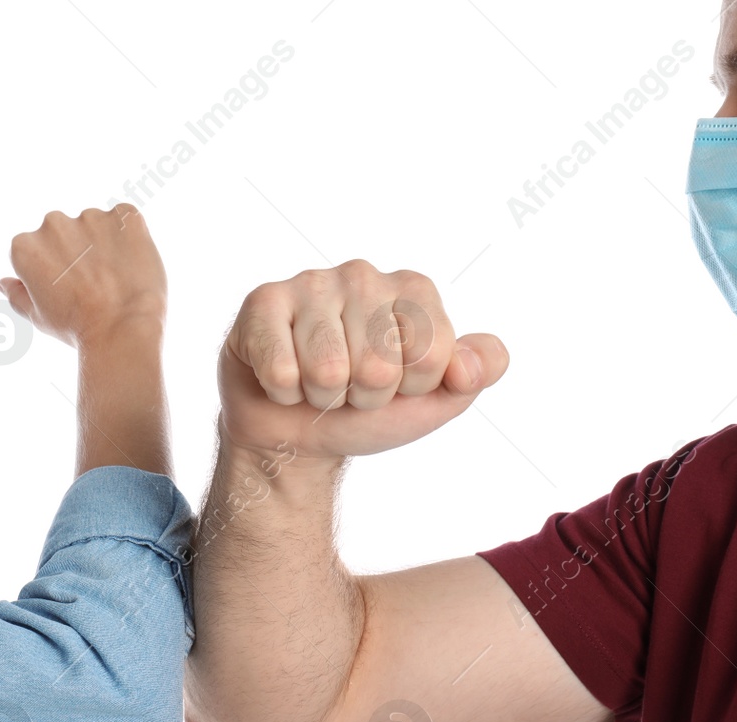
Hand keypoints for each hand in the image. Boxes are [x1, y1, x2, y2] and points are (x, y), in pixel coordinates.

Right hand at [0, 204, 166, 348]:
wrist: (122, 329)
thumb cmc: (77, 328)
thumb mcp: (38, 317)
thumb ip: (17, 295)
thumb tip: (3, 283)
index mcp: (24, 246)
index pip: (35, 250)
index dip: (53, 273)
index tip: (67, 291)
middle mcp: (53, 223)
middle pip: (63, 234)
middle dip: (76, 253)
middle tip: (92, 285)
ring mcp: (90, 216)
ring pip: (94, 226)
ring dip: (102, 245)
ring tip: (114, 278)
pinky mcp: (125, 216)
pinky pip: (126, 220)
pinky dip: (130, 238)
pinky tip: (132, 265)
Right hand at [218, 261, 508, 461]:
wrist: (295, 431)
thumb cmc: (365, 409)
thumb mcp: (432, 399)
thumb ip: (472, 374)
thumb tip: (470, 366)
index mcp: (413, 289)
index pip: (431, 354)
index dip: (410, 389)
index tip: (394, 385)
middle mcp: (364, 275)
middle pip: (378, 367)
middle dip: (364, 397)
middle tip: (350, 387)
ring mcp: (312, 283)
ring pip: (326, 371)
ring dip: (322, 398)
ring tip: (317, 383)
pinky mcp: (263, 302)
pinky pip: (282, 373)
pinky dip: (284, 393)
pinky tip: (283, 378)